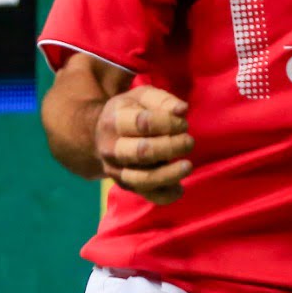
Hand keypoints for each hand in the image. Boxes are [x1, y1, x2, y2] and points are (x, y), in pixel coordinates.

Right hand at [95, 86, 193, 203]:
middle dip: (171, 147)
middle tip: (189, 142)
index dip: (168, 123)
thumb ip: (163, 100)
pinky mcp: (126, 185)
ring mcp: (117, 170)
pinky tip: (179, 189)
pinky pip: (147, 195)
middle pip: (142, 152)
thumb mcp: (142, 97)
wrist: (102, 135)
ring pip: (142, 179)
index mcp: (114, 121)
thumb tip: (182, 110)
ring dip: (169, 174)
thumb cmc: (130, 111)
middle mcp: (111, 148)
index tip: (184, 123)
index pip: (142, 123)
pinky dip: (165, 195)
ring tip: (188, 166)